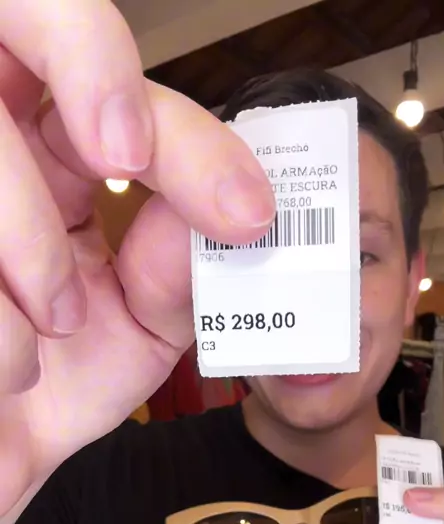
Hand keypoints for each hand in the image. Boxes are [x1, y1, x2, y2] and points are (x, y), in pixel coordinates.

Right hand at [0, 0, 274, 516]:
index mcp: (62, 161)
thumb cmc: (52, 390)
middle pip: (31, 13)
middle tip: (122, 153)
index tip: (245, 214)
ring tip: (47, 326)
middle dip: (90, 67)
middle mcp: (0, 142)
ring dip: (28, 231)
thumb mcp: (137, 331)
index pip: (132, 105)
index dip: (191, 140)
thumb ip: (181, 268)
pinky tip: (6, 365)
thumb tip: (229, 213)